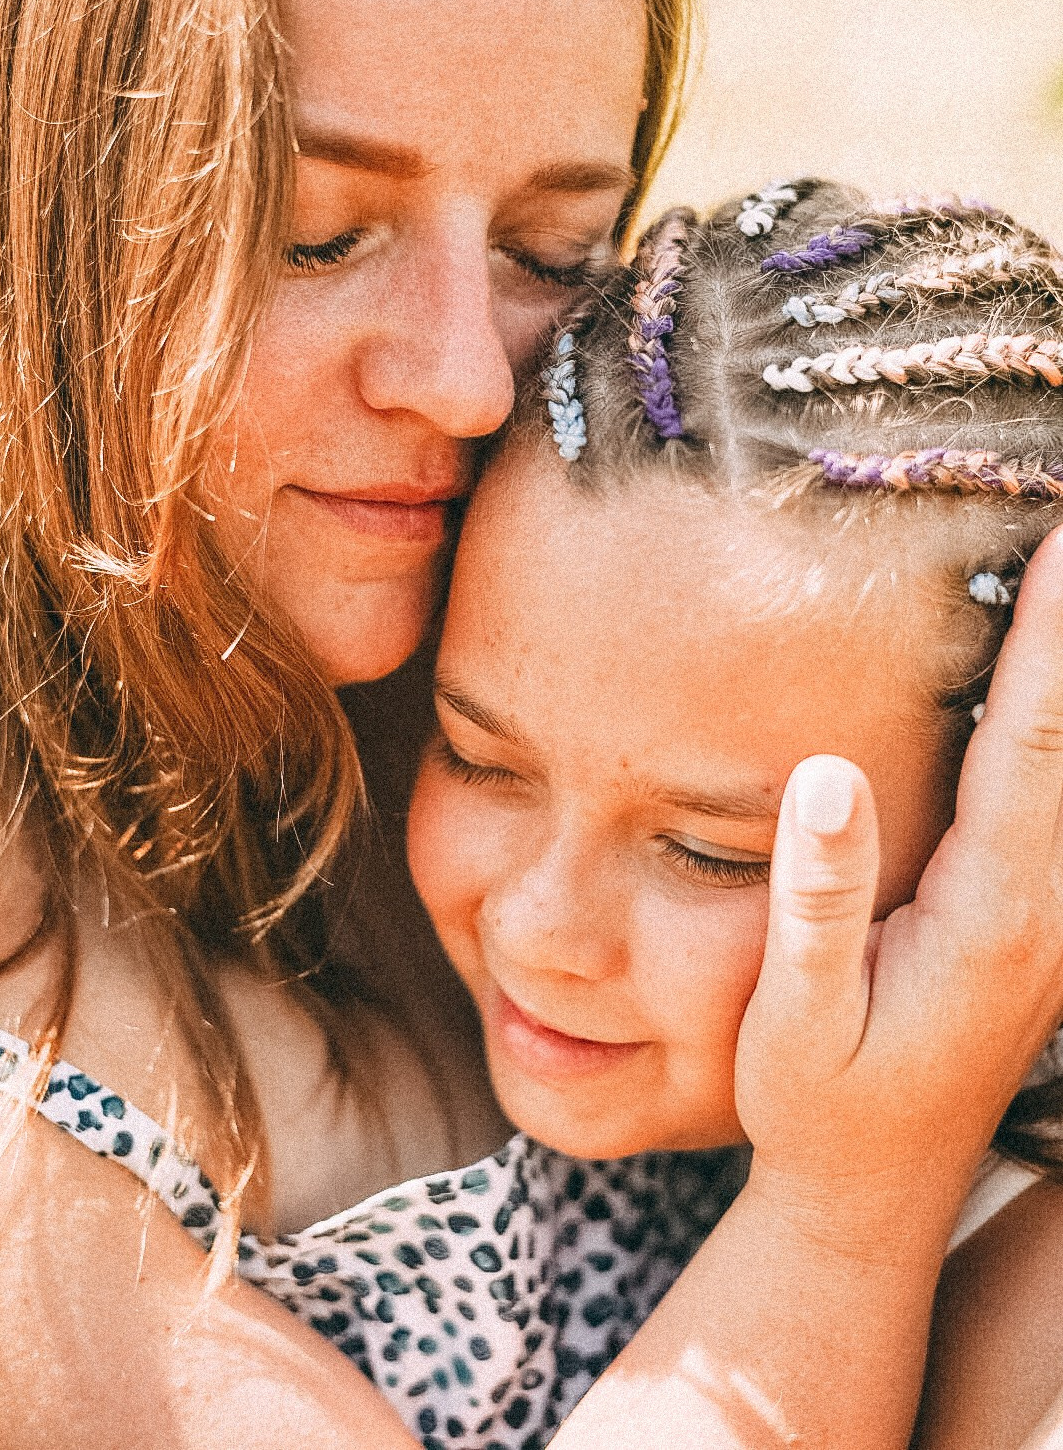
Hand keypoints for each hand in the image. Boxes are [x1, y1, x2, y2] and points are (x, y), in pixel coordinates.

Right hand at [735, 526, 1062, 1247]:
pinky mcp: (1044, 928)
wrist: (876, 1194)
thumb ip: (815, 899)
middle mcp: (1048, 908)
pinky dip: (1062, 735)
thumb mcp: (796, 1021)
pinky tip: (1046, 697)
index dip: (1053, 638)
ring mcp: (1058, 920)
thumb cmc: (822, 1109)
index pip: (1030, 746)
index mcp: (992, 917)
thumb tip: (826, 774)